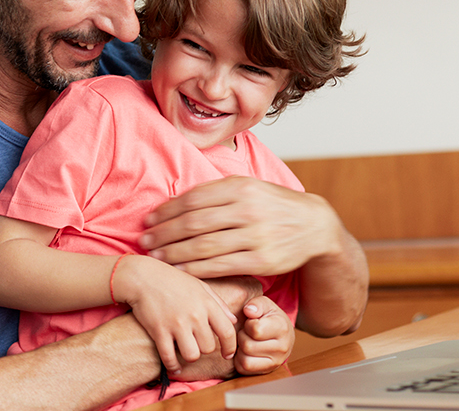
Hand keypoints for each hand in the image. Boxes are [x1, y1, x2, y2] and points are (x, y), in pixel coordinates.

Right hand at [112, 255, 237, 373]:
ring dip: (189, 356)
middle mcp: (194, 315)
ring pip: (192, 356)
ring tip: (185, 351)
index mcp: (207, 304)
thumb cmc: (173, 280)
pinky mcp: (159, 331)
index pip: (227, 331)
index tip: (227, 354)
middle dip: (204, 349)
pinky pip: (169, 357)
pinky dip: (172, 366)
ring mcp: (176, 324)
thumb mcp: (200, 286)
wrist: (143, 277)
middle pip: (208, 347)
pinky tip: (173, 366)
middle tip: (197, 344)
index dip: (230, 347)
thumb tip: (234, 321)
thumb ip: (219, 303)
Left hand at [140, 176, 342, 277]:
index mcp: (240, 187)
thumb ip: (217, 192)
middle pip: (194, 223)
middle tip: (144, 240)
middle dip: (164, 233)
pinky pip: (220, 266)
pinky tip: (180, 271)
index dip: (167, 211)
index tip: (149, 220)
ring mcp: (255, 235)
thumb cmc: (273, 205)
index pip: (193, 199)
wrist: (314, 225)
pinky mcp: (262, 259)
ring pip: (204, 246)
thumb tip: (175, 201)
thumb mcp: (249, 187)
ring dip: (175, 253)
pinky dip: (196, 269)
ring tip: (156, 257)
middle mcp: (247, 209)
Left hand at [235, 296, 293, 374]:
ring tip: (247, 341)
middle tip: (247, 333)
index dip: (248, 324)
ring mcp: (275, 362)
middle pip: (247, 346)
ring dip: (241, 350)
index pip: (255, 329)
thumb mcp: (265, 305)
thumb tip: (248, 311)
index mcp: (282, 328)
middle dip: (242, 337)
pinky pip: (244, 368)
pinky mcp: (267, 371)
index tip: (251, 322)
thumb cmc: (270, 318)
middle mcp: (282, 348)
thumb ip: (256, 304)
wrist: (283, 335)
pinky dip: (240, 360)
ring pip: (245, 360)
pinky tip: (246, 351)